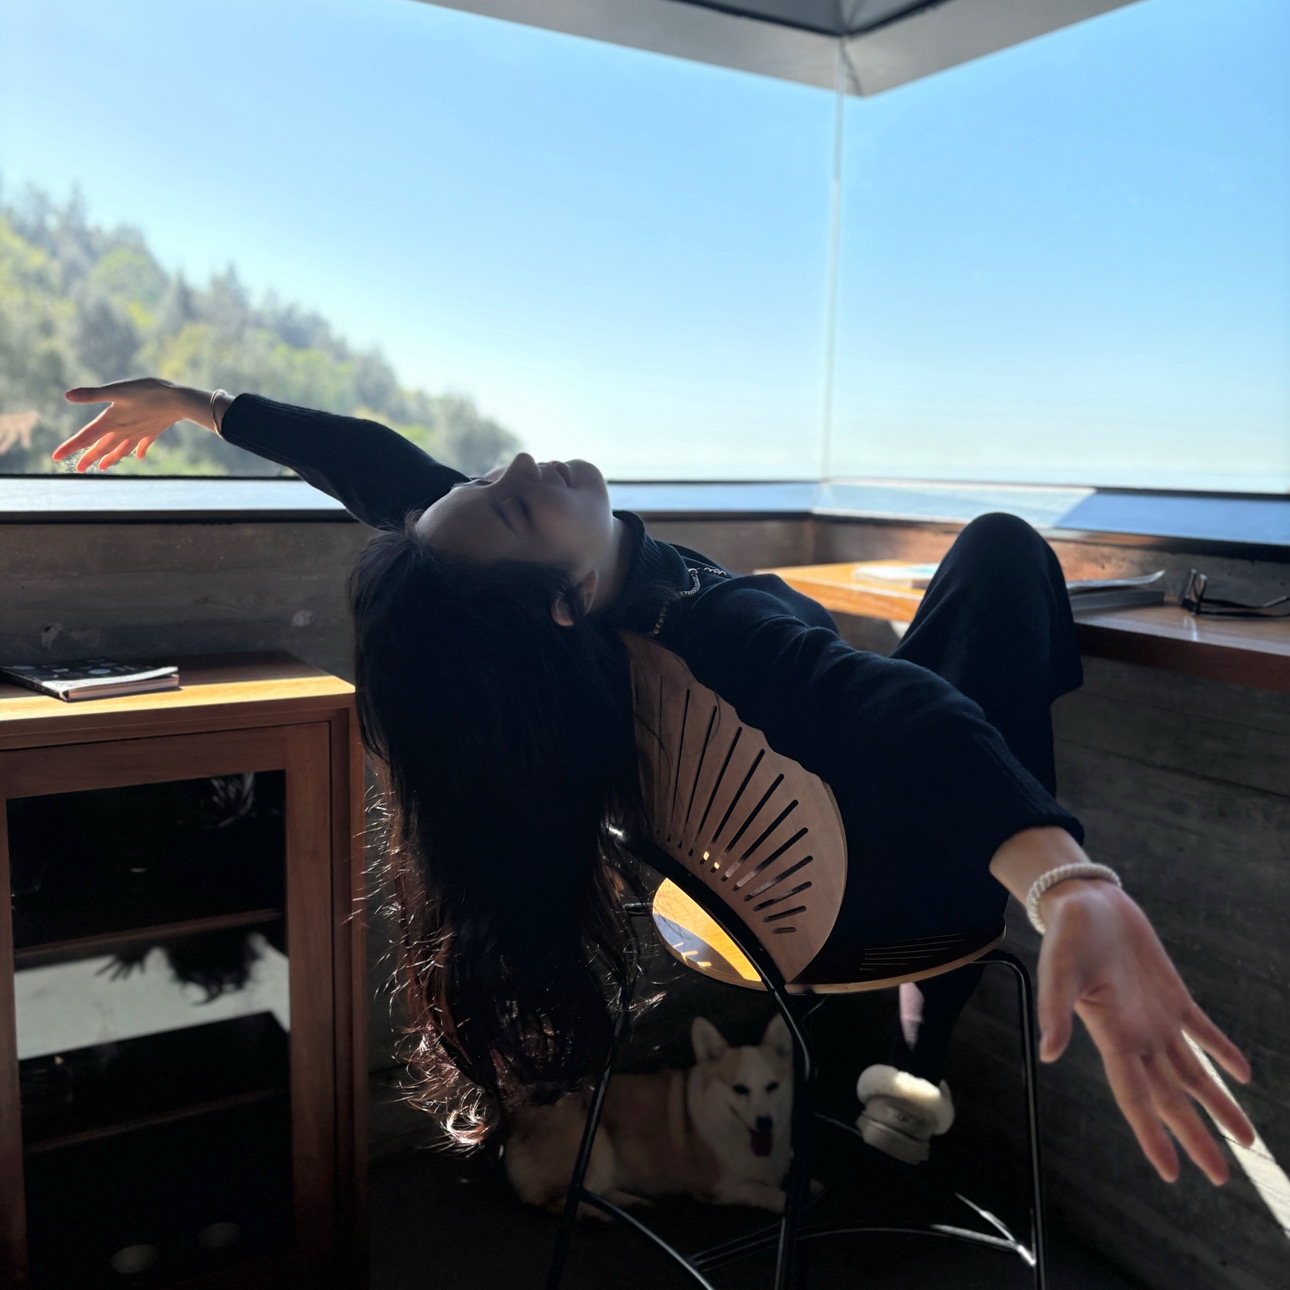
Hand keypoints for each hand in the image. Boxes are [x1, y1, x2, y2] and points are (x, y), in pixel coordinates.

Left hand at [54, 378, 198, 470]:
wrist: (178, 401)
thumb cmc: (147, 392)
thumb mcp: (117, 390)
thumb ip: (93, 394)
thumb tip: (68, 396)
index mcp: (111, 421)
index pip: (86, 437)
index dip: (70, 447)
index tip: (55, 457)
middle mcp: (123, 431)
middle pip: (102, 447)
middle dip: (89, 458)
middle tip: (78, 469)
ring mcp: (138, 433)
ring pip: (120, 449)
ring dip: (110, 458)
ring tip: (102, 467)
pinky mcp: (151, 431)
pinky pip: (142, 445)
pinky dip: (138, 451)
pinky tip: (138, 457)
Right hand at [1037, 879, 1254, 1184]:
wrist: (1084, 901)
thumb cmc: (1066, 935)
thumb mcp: (1058, 970)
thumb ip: (1054, 1011)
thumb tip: (1048, 1053)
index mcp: (1112, 1036)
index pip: (1136, 1098)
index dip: (1153, 1135)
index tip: (1172, 1172)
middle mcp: (1138, 1036)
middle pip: (1172, 1097)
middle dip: (1196, 1135)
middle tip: (1220, 1174)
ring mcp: (1157, 1017)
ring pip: (1193, 1072)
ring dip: (1218, 1104)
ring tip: (1245, 1139)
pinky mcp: (1172, 994)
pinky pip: (1202, 1031)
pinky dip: (1223, 1052)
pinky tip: (1241, 1073)